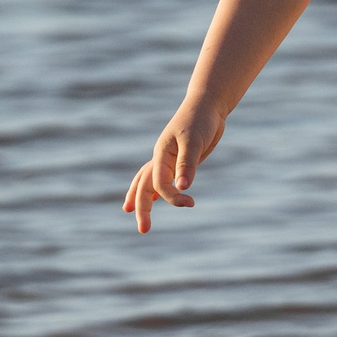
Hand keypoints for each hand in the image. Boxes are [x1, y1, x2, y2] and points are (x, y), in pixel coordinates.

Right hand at [123, 98, 224, 232]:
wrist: (207, 105)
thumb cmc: (200, 120)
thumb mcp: (195, 141)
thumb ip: (188, 164)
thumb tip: (182, 188)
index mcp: (162, 154)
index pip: (160, 183)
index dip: (172, 197)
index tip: (190, 203)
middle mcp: (160, 158)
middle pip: (145, 186)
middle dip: (143, 208)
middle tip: (143, 230)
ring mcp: (167, 159)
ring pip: (147, 180)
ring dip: (139, 196)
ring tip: (129, 210)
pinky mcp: (177, 160)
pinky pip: (160, 177)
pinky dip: (154, 188)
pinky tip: (154, 197)